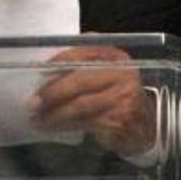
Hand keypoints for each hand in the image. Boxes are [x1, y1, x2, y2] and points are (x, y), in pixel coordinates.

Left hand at [31, 47, 156, 157]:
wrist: (146, 127)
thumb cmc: (119, 98)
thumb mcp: (109, 75)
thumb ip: (87, 65)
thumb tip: (50, 66)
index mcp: (118, 58)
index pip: (85, 52)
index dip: (60, 60)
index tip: (41, 71)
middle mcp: (124, 74)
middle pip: (81, 80)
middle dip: (53, 91)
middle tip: (34, 102)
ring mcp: (124, 98)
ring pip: (81, 105)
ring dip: (55, 113)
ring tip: (38, 117)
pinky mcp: (119, 120)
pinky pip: (85, 122)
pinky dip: (65, 125)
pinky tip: (52, 127)